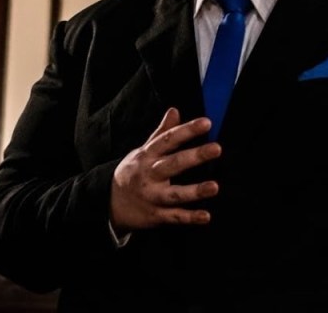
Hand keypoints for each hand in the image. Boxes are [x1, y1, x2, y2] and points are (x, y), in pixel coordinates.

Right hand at [110, 108, 220, 233]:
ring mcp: (152, 196)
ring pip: (175, 194)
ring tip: (215, 186)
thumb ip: (162, 133)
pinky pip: (174, 217)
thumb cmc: (134, 171)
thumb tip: (175, 110)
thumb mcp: (144, 150)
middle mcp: (149, 175)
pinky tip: (206, 216)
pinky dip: (190, 218)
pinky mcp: (156, 215)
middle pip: (173, 164)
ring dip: (194, 191)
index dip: (187, 130)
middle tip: (217, 148)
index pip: (168, 140)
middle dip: (194, 156)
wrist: (111, 202)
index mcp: (147, 156)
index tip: (207, 123)